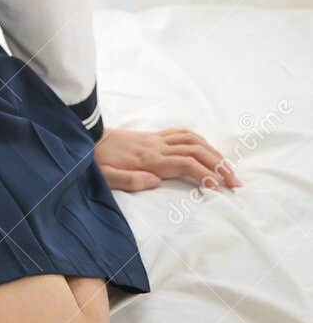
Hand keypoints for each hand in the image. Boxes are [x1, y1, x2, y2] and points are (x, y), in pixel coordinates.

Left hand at [94, 126, 242, 193]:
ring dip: (214, 152)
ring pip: (193, 140)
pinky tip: (207, 150)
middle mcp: (157, 146)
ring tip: (228, 168)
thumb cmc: (96, 160)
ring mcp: (156, 139)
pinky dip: (200, 140)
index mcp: (149, 159)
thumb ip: (130, 180)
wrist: (86, 138)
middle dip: (219, 165)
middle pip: (197, 151)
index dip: (205, 174)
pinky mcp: (153, 136)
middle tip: (236, 183)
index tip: (219, 188)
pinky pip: (182, 133)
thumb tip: (156, 182)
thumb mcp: (106, 176)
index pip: (186, 164)